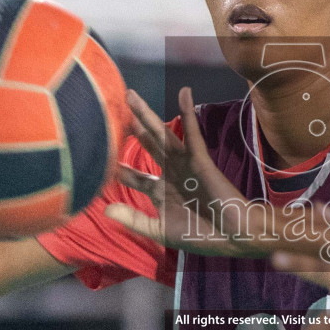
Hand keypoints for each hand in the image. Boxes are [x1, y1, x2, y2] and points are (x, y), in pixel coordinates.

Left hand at [105, 88, 265, 256]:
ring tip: (131, 96)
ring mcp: (184, 164)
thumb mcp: (160, 231)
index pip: (132, 175)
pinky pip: (192, 133)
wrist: (233, 236)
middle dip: (130, 128)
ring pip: (161, 134)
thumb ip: (134, 220)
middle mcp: (170, 172)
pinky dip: (189, 113)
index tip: (96, 158)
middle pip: (145, 145)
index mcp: (159, 191)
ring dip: (146, 115)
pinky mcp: (200, 159)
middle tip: (114, 110)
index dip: (116, 167)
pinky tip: (184, 93)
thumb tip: (105, 210)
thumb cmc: (199, 235)